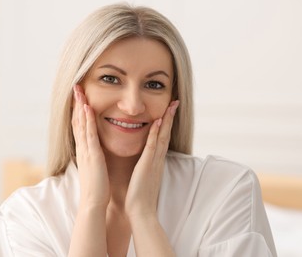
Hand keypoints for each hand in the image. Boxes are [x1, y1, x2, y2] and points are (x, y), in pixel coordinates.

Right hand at [72, 85, 109, 208]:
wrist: (93, 202)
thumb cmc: (96, 186)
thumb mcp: (93, 167)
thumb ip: (93, 156)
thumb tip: (94, 149)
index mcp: (84, 151)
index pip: (80, 127)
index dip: (78, 111)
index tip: (79, 97)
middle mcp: (82, 148)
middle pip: (77, 121)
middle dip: (76, 104)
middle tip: (76, 87)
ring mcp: (85, 150)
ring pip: (81, 124)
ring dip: (80, 106)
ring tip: (79, 91)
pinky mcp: (92, 155)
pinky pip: (89, 134)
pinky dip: (87, 120)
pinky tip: (87, 108)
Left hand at [125, 100, 179, 218]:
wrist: (140, 213)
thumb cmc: (139, 197)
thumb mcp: (143, 177)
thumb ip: (145, 167)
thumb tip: (143, 162)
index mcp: (155, 162)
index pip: (162, 139)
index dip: (166, 124)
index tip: (168, 111)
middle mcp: (157, 160)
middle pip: (166, 134)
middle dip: (170, 117)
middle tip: (175, 102)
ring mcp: (154, 162)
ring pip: (162, 136)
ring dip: (166, 120)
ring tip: (171, 105)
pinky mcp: (147, 165)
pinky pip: (152, 146)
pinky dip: (156, 133)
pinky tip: (158, 121)